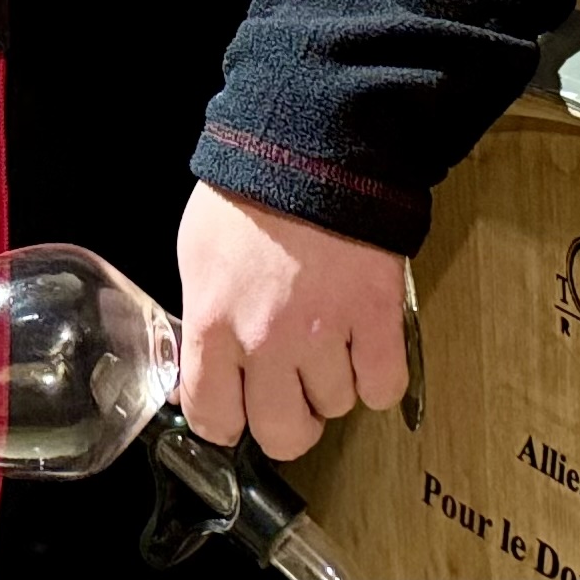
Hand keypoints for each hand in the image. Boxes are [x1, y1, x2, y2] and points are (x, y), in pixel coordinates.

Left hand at [174, 180, 408, 460]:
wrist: (307, 144)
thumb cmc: (247, 192)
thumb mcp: (197, 254)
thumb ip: (200, 320)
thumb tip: (197, 373)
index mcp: (213, 321)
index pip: (211, 418)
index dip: (225, 421)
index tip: (235, 410)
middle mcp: (266, 339)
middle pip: (283, 435)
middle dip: (287, 417)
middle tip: (289, 387)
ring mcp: (324, 332)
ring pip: (336, 407)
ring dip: (333, 381)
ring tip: (327, 336)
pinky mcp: (375, 317)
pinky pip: (383, 387)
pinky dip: (377, 372)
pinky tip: (362, 340)